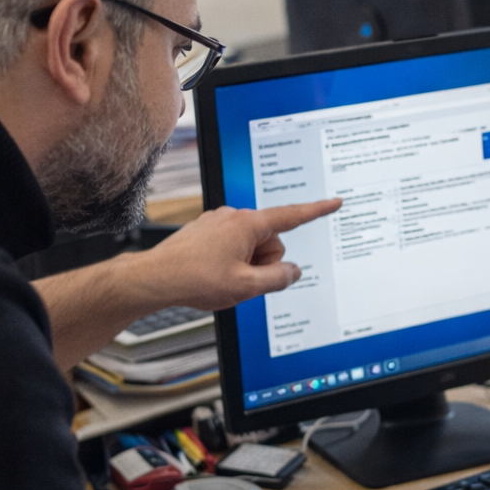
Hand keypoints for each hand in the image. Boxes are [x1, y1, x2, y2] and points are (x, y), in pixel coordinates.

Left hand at [129, 199, 340, 310]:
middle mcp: (234, 216)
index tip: (334, 202)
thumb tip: (292, 271)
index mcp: (247, 224)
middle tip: (241, 279)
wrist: (155, 279)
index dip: (317, 210)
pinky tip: (212, 273)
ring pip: (251, 246)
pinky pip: (233, 246)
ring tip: (222, 277)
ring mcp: (218, 222)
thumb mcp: (245, 287)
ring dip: (246, 264)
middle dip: (263, 262)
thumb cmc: (194, 280)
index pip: (292, 216)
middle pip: (270, 241)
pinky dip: (231, 261)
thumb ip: (277, 279)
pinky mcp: (207, 231)